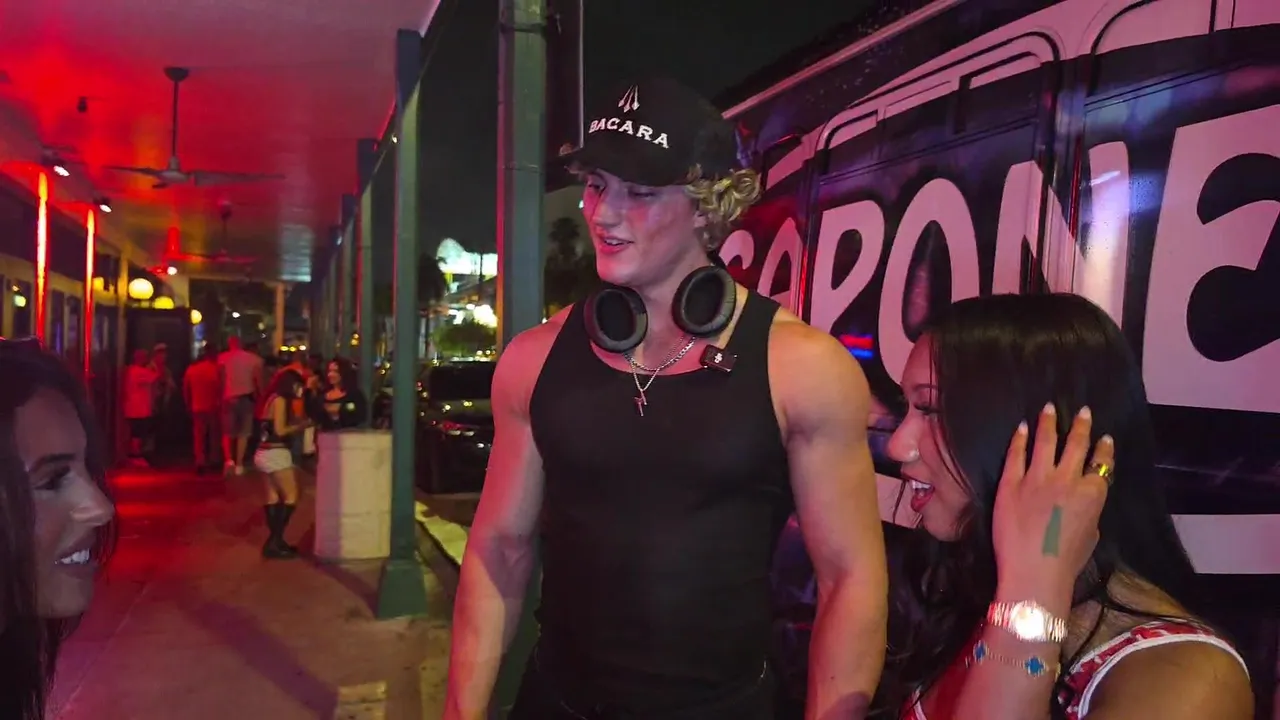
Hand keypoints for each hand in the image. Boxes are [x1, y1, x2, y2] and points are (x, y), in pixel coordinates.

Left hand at [991, 403, 1114, 601]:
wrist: (1034, 570)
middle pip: (1076, 444)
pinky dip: (1020, 438)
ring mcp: (1037, 478)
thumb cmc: (1066, 561)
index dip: (1104, 449)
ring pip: (1046, 441)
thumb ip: (1089, 511)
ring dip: (1049, 422)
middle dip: (1080, 425)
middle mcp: (1067, 479)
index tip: (1104, 437)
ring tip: (1049, 407)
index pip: (1102, 463)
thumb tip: (1083, 501)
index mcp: (1092, 494)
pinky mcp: (1010, 483)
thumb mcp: (1091, 535)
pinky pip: (1016, 454)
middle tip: (1081, 410)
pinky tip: (1021, 427)